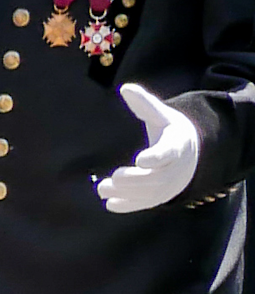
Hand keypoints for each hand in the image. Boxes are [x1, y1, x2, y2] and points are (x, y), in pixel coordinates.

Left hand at [98, 82, 202, 212]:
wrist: (191, 154)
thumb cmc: (170, 131)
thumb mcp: (162, 116)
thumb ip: (144, 104)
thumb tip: (125, 88)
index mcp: (177, 145)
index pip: (168, 153)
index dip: (156, 157)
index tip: (140, 160)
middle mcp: (176, 168)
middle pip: (157, 177)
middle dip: (135, 179)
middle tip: (113, 178)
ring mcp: (171, 184)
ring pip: (150, 193)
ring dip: (127, 194)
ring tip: (102, 189)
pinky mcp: (162, 196)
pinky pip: (147, 203)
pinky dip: (129, 205)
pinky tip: (109, 205)